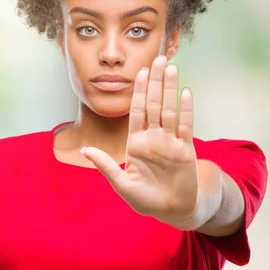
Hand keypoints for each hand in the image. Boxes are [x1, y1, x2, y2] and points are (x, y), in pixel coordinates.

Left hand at [81, 55, 199, 227]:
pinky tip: (184, 92)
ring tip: (170, 68)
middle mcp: (154, 137)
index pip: (137, 110)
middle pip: (155, 104)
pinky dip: (185, 109)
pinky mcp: (186, 149)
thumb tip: (84, 150)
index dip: (139, 91)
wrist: (171, 210)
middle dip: (155, 81)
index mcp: (137, 142)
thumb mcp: (121, 183)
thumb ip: (105, 165)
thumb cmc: (145, 199)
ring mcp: (170, 142)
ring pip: (169, 110)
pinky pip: (185, 125)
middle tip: (157, 59)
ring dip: (169, 89)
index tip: (139, 71)